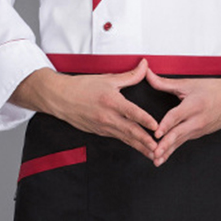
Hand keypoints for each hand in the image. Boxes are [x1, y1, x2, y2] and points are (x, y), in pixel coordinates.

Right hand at [11, 58, 159, 160]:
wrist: (61, 98)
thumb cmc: (82, 87)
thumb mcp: (107, 79)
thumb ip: (130, 75)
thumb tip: (145, 65)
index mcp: (110, 101)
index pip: (131, 112)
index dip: (144, 119)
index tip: (156, 126)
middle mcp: (107, 116)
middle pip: (130, 131)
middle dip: (145, 141)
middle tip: (159, 148)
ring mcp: (103, 127)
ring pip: (126, 138)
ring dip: (140, 147)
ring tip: (154, 154)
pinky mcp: (100, 132)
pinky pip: (119, 139)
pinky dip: (130, 144)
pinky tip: (140, 149)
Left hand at [145, 66, 220, 166]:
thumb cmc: (213, 89)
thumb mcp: (188, 84)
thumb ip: (165, 83)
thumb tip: (148, 75)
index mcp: (194, 105)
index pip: (177, 116)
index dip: (166, 125)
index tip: (156, 133)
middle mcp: (197, 120)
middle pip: (179, 134)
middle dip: (166, 145)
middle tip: (155, 153)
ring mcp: (199, 129)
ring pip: (180, 141)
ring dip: (168, 151)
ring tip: (157, 160)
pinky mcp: (199, 134)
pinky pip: (184, 142)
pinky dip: (173, 149)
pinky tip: (164, 156)